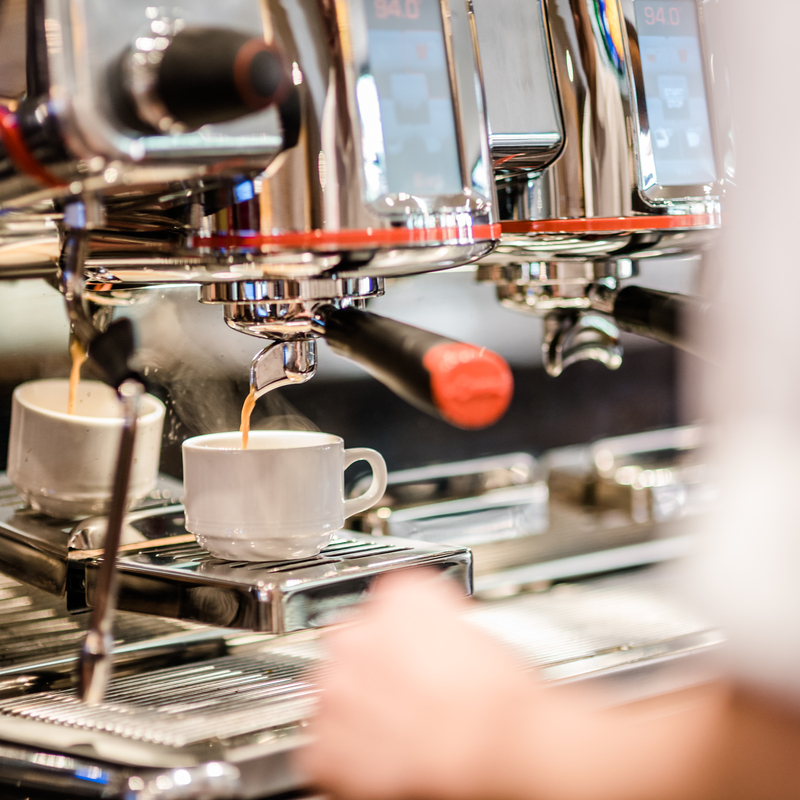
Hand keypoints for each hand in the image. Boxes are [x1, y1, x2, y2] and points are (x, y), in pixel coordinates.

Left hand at [296, 569, 540, 799]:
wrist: (491, 751)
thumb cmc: (497, 699)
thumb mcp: (478, 633)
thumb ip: (436, 626)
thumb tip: (433, 643)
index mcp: (398, 597)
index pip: (389, 601)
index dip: (406, 630)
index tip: (416, 646)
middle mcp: (357, 634)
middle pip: (353, 642)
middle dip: (374, 666)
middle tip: (412, 692)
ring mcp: (335, 688)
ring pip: (335, 691)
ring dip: (359, 707)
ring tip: (402, 729)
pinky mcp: (324, 744)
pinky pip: (326, 744)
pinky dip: (348, 754)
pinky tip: (386, 757)